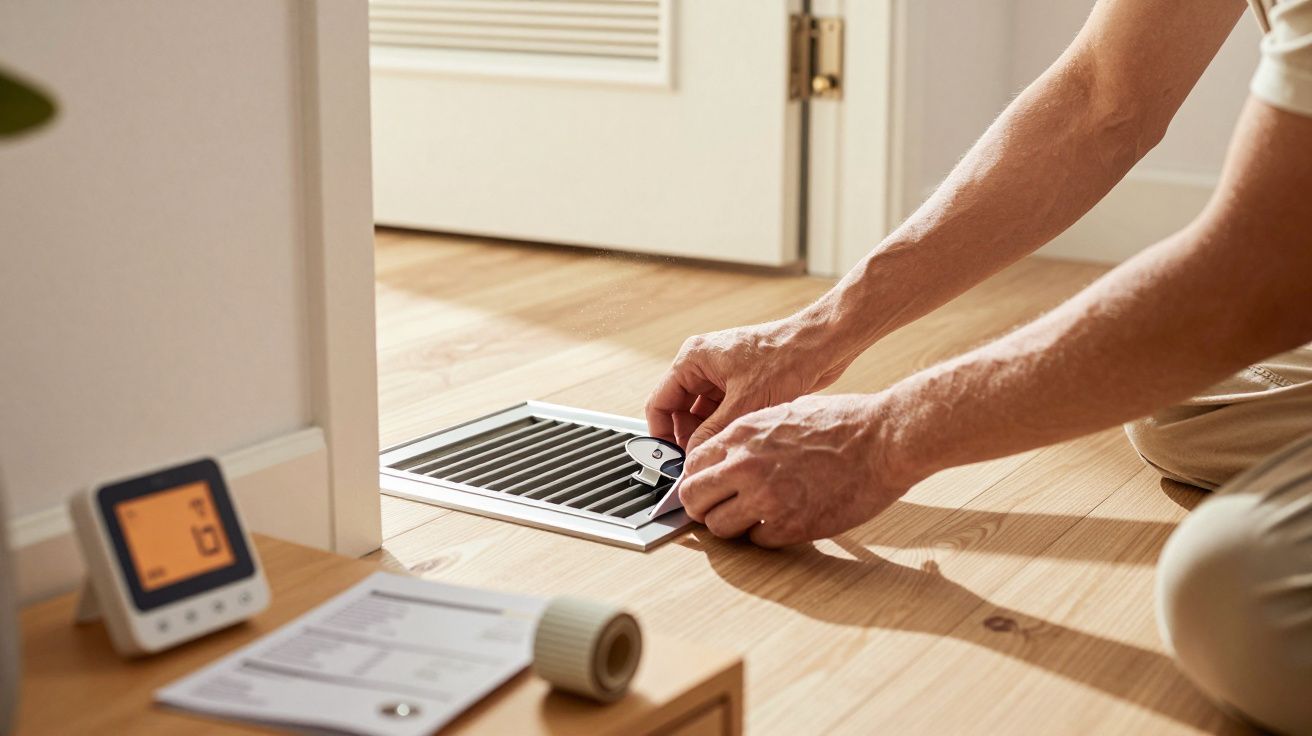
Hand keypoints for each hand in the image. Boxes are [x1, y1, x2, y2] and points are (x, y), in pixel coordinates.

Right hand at [646, 318, 849, 452]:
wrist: (824, 345)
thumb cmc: (786, 358)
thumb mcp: (744, 402)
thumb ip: (713, 433)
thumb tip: (693, 458)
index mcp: (693, 358)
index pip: (660, 401)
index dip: (662, 434)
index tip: (671, 460)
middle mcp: (704, 365)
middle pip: (679, 411)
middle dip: (688, 437)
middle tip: (700, 462)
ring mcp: (722, 374)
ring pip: (702, 415)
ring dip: (709, 434)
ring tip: (723, 453)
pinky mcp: (742, 384)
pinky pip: (722, 412)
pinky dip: (725, 428)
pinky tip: (737, 442)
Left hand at [677, 393, 918, 546]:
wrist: (883, 440)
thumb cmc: (844, 422)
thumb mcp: (784, 414)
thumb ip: (751, 438)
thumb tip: (729, 457)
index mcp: (742, 434)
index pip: (692, 465)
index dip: (700, 479)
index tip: (710, 488)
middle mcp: (745, 466)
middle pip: (694, 498)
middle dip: (703, 507)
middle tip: (720, 510)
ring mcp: (765, 498)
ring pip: (718, 527)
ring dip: (732, 526)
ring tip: (754, 519)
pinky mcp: (790, 526)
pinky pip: (756, 542)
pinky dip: (765, 537)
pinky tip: (784, 522)